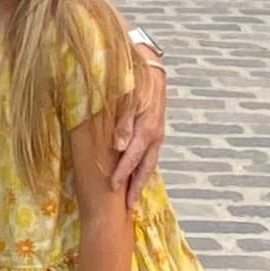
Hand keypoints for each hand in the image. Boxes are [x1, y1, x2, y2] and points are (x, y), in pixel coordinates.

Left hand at [109, 48, 167, 198]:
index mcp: (148, 129)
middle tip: (129, 207)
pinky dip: (142, 166)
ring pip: (149, 161)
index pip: (133, 157)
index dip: (122, 174)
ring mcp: (157, 133)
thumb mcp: (129, 97)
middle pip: (146, 166)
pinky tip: (136, 174)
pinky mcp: (155, 129)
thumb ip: (123, 122)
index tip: (112, 188)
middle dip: (136, 186)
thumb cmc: (136, 78)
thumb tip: (119, 146)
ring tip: (133, 198)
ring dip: (141, 180)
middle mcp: (155, 134)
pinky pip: (149, 153)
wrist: (150, 63)